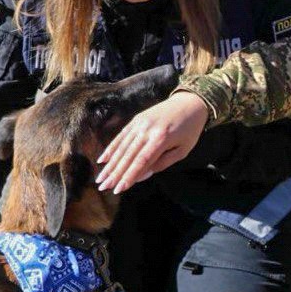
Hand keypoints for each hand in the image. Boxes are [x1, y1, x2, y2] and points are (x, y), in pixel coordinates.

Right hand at [95, 91, 209, 192]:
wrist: (190, 102)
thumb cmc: (190, 130)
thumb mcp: (183, 150)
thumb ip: (163, 163)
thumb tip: (143, 175)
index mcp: (161, 139)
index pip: (141, 161)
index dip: (129, 176)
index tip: (119, 189)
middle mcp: (147, 130)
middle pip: (127, 155)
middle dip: (114, 173)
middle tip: (103, 187)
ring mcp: (140, 123)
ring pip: (121, 147)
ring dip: (110, 164)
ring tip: (100, 178)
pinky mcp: (136, 119)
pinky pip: (121, 136)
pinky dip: (111, 148)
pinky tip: (102, 160)